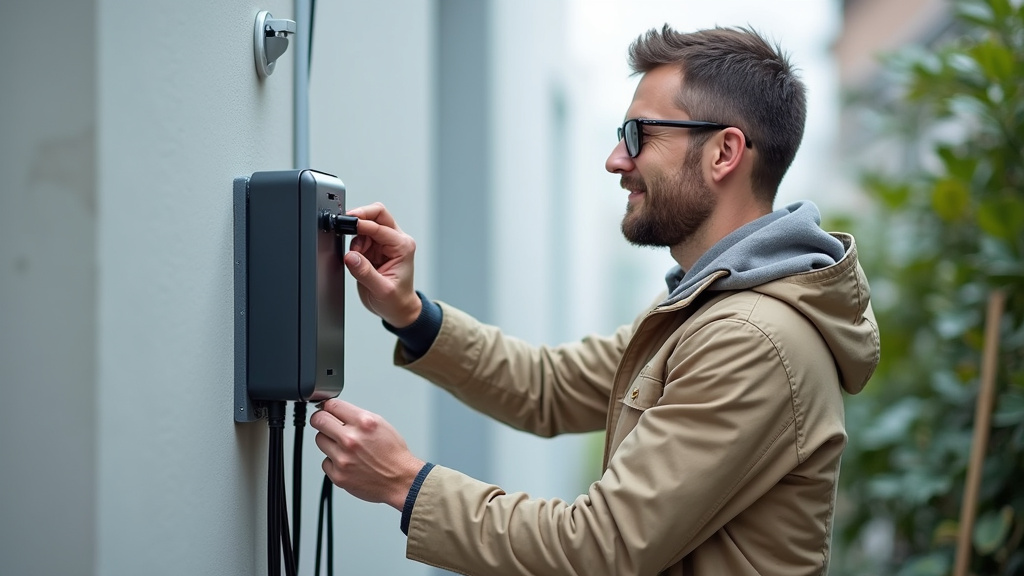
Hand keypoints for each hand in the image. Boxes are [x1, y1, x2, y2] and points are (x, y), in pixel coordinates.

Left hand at [310, 399, 425, 510]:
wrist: (400, 480)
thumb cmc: (393, 454)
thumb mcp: (381, 425)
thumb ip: (357, 417)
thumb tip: (339, 413)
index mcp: (364, 422)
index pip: (332, 405)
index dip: (328, 407)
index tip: (327, 410)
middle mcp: (351, 439)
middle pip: (319, 420)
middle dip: (321, 420)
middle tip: (324, 423)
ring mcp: (343, 458)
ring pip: (320, 440)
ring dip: (329, 441)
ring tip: (343, 447)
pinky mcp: (338, 475)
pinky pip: (325, 462)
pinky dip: (333, 461)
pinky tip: (347, 462)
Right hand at [344, 203, 421, 327]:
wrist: (398, 309)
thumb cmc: (396, 300)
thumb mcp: (382, 290)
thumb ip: (365, 272)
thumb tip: (351, 256)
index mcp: (403, 247)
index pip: (381, 227)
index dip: (363, 224)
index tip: (348, 224)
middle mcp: (396, 241)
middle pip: (378, 214)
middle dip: (360, 215)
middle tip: (345, 223)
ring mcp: (385, 243)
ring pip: (367, 224)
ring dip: (356, 235)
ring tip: (356, 256)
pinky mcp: (375, 248)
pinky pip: (361, 236)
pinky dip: (354, 243)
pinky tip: (356, 257)